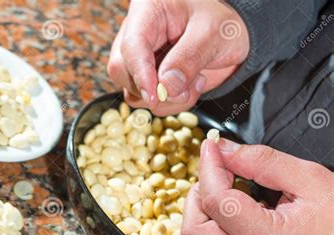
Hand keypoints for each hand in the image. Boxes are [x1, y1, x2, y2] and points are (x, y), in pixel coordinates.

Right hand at [107, 0, 249, 115]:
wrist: (231, 36)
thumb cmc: (222, 21)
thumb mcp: (213, 34)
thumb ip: (188, 59)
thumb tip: (165, 88)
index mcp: (148, 11)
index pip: (132, 45)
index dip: (140, 72)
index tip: (154, 95)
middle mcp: (137, 35)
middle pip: (123, 70)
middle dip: (154, 88)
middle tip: (187, 87)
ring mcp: (140, 59)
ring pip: (133, 92)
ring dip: (166, 99)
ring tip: (195, 82)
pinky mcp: (148, 79)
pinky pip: (149, 101)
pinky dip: (172, 103)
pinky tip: (191, 86)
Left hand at [181, 139, 333, 234]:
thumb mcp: (309, 178)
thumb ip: (260, 160)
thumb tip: (220, 149)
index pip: (217, 202)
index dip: (208, 168)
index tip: (211, 148)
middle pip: (194, 230)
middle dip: (198, 194)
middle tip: (217, 172)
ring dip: (203, 209)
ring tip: (229, 189)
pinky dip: (214, 223)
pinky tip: (235, 209)